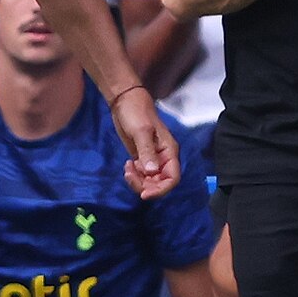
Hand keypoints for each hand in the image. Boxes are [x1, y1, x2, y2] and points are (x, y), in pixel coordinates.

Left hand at [109, 84, 179, 199]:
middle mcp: (164, 158)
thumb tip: (151, 172)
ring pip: (150, 181)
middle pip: (160, 183)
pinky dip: (134, 175)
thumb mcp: (141, 131)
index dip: (160, 190)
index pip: (172, 178)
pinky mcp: (142, 157)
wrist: (125, 102)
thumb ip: (147, 152)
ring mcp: (153, 158)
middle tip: (129, 176)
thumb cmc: (136, 113)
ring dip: (138, 181)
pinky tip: (127, 166)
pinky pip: (142, 175)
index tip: (144, 194)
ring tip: (127, 169)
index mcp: (169, 151)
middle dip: (145, 186)